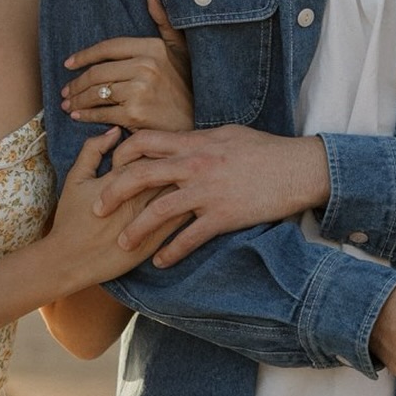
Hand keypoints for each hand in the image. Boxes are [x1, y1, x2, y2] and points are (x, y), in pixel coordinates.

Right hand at [43, 131, 177, 287]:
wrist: (68, 260)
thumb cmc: (70, 218)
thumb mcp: (75, 179)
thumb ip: (92, 150)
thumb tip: (115, 131)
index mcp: (119, 179)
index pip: (149, 155)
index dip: (160, 150)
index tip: (166, 149)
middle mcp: (136, 198)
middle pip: (168, 173)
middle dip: (180, 165)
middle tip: (189, 161)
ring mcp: (145, 222)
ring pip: (177, 196)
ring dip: (188, 187)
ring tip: (194, 180)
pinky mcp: (152, 243)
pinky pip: (178, 224)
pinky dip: (188, 212)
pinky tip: (192, 205)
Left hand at [61, 0, 193, 131]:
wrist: (195, 124)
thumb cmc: (186, 86)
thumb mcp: (181, 49)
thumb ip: (165, 22)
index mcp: (152, 49)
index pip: (109, 47)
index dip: (85, 55)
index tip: (69, 63)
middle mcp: (145, 67)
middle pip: (98, 72)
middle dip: (77, 83)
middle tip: (66, 90)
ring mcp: (139, 91)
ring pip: (97, 93)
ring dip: (77, 100)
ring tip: (68, 104)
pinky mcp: (134, 114)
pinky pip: (102, 113)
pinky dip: (86, 116)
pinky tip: (79, 117)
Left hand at [90, 126, 330, 266]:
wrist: (298, 168)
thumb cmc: (265, 149)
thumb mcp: (227, 134)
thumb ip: (198, 139)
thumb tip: (179, 140)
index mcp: (194, 142)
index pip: (144, 142)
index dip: (121, 154)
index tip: (109, 167)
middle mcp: (195, 165)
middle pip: (141, 175)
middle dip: (114, 192)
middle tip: (96, 208)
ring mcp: (208, 192)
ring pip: (160, 211)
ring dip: (137, 229)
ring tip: (121, 244)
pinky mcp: (223, 216)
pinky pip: (190, 237)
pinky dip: (173, 252)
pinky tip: (161, 262)